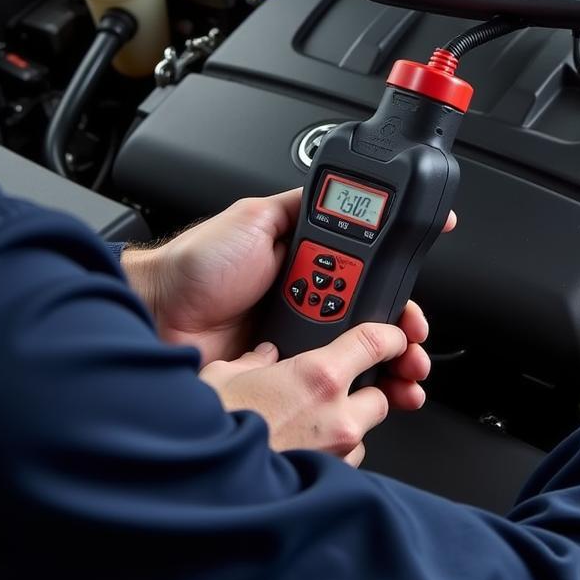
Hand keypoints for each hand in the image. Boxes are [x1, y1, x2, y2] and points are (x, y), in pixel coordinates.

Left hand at [122, 190, 455, 367]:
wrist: (162, 313)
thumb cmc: (198, 264)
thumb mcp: (255, 216)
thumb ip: (298, 205)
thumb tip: (336, 188)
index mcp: (307, 258)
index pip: (367, 267)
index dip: (397, 277)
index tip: (418, 284)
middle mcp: (308, 295)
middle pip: (371, 314)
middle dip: (403, 329)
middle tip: (414, 339)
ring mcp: (298, 334)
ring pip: (356, 351)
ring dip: (390, 362)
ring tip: (406, 371)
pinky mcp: (284, 368)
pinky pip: (326, 378)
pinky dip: (354, 386)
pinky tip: (375, 390)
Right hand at [200, 317, 425, 465]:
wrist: (204, 488)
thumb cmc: (214, 431)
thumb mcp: (224, 376)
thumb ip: (251, 361)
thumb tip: (260, 358)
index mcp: (317, 376)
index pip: (376, 343)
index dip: (392, 336)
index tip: (393, 336)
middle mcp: (336, 415)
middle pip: (380, 396)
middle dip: (367, 392)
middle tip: (338, 388)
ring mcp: (336, 454)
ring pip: (363, 434)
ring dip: (346, 427)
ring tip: (310, 425)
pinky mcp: (327, 484)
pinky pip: (344, 464)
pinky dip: (332, 456)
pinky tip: (303, 452)